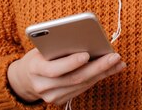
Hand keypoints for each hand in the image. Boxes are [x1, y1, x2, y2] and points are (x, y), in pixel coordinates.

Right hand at [7, 48, 125, 105]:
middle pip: (74, 79)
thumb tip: (85, 39)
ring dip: (103, 73)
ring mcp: (52, 97)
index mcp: (35, 69)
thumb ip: (57, 46)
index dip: (70, 63)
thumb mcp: (40, 48)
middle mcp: (43, 86)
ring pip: (82, 85)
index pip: (54, 69)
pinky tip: (109, 70)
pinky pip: (82, 89)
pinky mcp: (61, 101)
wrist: (24, 79)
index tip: (86, 54)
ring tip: (117, 62)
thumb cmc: (37, 57)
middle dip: (97, 67)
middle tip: (114, 57)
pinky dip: (97, 78)